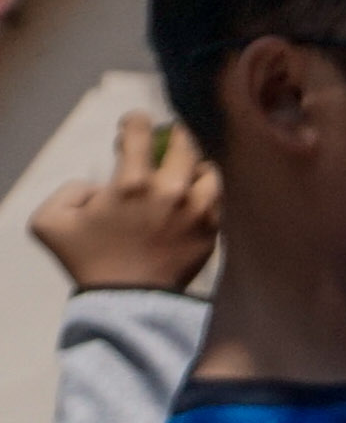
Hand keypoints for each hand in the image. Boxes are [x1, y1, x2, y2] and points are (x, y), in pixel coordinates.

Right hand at [30, 113, 217, 291]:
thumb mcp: (51, 222)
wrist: (126, 301)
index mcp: (130, 184)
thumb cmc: (86, 261)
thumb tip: (99, 187)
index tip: (133, 123)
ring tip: (186, 168)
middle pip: (183, 144)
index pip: (139, 133)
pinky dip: (207, 191)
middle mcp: (170, 191)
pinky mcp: (211, 230)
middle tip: (166, 137)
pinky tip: (196, 193)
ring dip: (195, 164)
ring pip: (208, 170)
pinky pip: (217, 199)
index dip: (135, 121)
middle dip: (173, 135)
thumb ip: (68, 191)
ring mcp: (196, 210)